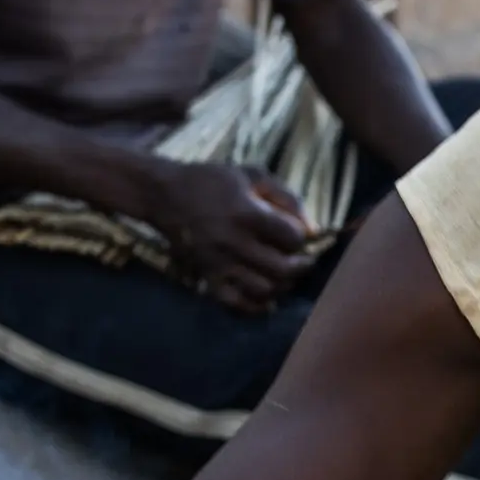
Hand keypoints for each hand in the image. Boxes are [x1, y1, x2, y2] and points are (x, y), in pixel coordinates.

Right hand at [149, 162, 315, 312]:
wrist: (165, 195)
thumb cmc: (213, 180)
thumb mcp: (252, 174)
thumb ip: (287, 197)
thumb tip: (313, 229)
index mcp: (247, 213)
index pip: (292, 238)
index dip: (302, 238)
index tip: (298, 235)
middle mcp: (233, 242)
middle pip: (283, 269)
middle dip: (300, 266)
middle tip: (302, 261)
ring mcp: (218, 263)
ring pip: (263, 290)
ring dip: (281, 285)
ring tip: (283, 274)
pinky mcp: (206, 277)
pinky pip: (236, 304)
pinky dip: (255, 305)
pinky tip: (264, 294)